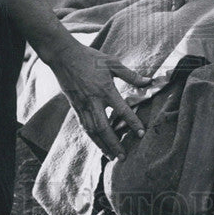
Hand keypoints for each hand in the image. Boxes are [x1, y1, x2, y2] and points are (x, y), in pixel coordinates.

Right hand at [51, 40, 151, 159]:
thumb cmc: (91, 58)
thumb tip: (148, 82)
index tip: (141, 133)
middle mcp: (93, 101)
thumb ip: (130, 75)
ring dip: (102, 145)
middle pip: (104, 128)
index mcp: (105, 89)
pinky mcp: (75, 107)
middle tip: (123, 157)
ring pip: (93, 131)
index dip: (132, 122)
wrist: (65, 57)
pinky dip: (92, 138)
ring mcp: (82, 106)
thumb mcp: (113, 63)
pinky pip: (84, 126)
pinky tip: (99, 144)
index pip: (121, 110)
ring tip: (112, 157)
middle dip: (114, 144)